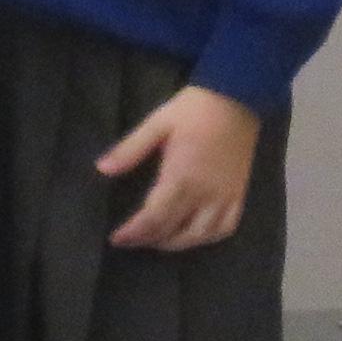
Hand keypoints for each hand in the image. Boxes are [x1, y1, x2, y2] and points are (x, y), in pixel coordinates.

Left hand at [96, 87, 261, 251]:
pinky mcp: (239, 193)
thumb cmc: (193, 109)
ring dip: (177, 244)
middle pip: (174, 230)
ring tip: (159, 241)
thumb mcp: (157, 123)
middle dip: (149, 240)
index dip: (134, 233)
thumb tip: (102, 169)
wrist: (236, 96)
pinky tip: (195, 235)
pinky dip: (208, 237)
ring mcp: (225, 196)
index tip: (117, 238)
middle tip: (131, 240)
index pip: (154, 217)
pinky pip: (226, 227)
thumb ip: (130, 149)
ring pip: (201, 235)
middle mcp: (204, 194)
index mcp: (181, 177)